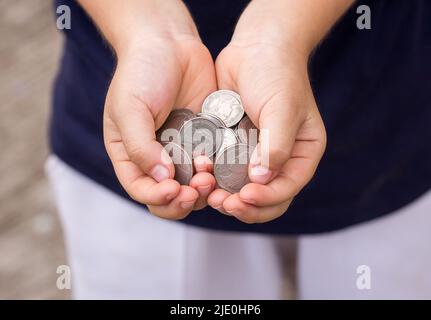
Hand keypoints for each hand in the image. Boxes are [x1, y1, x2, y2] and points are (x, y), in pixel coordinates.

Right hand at [95, 1, 217, 218]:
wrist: (169, 42)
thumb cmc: (141, 72)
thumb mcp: (130, 109)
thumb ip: (141, 146)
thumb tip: (161, 179)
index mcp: (130, 154)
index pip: (141, 189)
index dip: (157, 197)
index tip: (173, 189)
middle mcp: (156, 157)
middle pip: (168, 196)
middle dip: (182, 199)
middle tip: (196, 187)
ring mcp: (181, 150)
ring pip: (192, 186)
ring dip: (201, 189)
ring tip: (209, 175)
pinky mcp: (204, 140)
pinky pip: (212, 165)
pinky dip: (217, 171)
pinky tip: (221, 163)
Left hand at [207, 0, 353, 222]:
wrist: (256, 47)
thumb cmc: (277, 73)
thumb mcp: (283, 108)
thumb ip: (276, 146)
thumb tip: (262, 179)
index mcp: (302, 153)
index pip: (287, 188)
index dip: (267, 199)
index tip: (244, 197)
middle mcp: (280, 158)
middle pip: (266, 197)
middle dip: (245, 206)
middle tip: (223, 203)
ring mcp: (255, 154)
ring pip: (243, 189)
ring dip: (227, 197)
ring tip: (209, 195)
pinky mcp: (234, 146)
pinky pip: (224, 171)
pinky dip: (214, 179)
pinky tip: (201, 177)